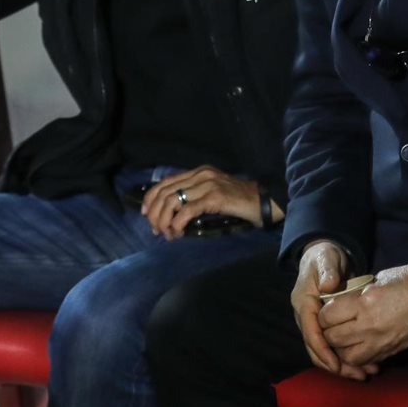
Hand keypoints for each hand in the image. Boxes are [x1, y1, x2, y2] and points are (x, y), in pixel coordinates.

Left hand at [141, 166, 279, 239]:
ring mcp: (207, 184)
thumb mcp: (212, 193)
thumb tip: (172, 214)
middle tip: (155, 230)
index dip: (151, 198)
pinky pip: (187, 210)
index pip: (166, 182)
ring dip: (164, 221)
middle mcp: (200, 174)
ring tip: (167, 234)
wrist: (262, 202)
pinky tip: (178, 233)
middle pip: (165, 191)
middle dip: (155, 213)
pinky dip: (177, 224)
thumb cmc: (238, 201)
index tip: (146, 214)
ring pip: (172, 201)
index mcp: (198, 172)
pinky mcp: (214, 197)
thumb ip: (195, 197)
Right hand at [291, 241, 375, 380]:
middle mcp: (306, 317)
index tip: (337, 365)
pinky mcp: (325, 326)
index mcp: (303, 303)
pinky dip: (345, 357)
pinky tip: (363, 364)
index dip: (323, 350)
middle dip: (335, 365)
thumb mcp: (327, 259)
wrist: (325, 256)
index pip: (311, 333)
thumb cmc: (325, 257)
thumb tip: (328, 287)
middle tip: (358, 375)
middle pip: (316, 349)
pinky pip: (332, 347)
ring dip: (342, 365)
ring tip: (364, 374)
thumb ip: (328, 271)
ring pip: (324, 352)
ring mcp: (314, 323)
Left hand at [318, 260, 407, 367]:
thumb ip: (356, 293)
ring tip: (343, 338)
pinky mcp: (389, 352)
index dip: (323, 313)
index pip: (328, 316)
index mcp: (364, 303)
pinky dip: (357, 357)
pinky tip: (358, 347)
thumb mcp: (377, 279)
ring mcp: (379, 342)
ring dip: (340, 348)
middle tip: (331, 324)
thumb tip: (340, 301)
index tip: (327, 309)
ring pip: (346, 356)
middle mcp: (368, 326)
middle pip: (333, 338)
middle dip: (327, 332)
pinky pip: (365, 362)